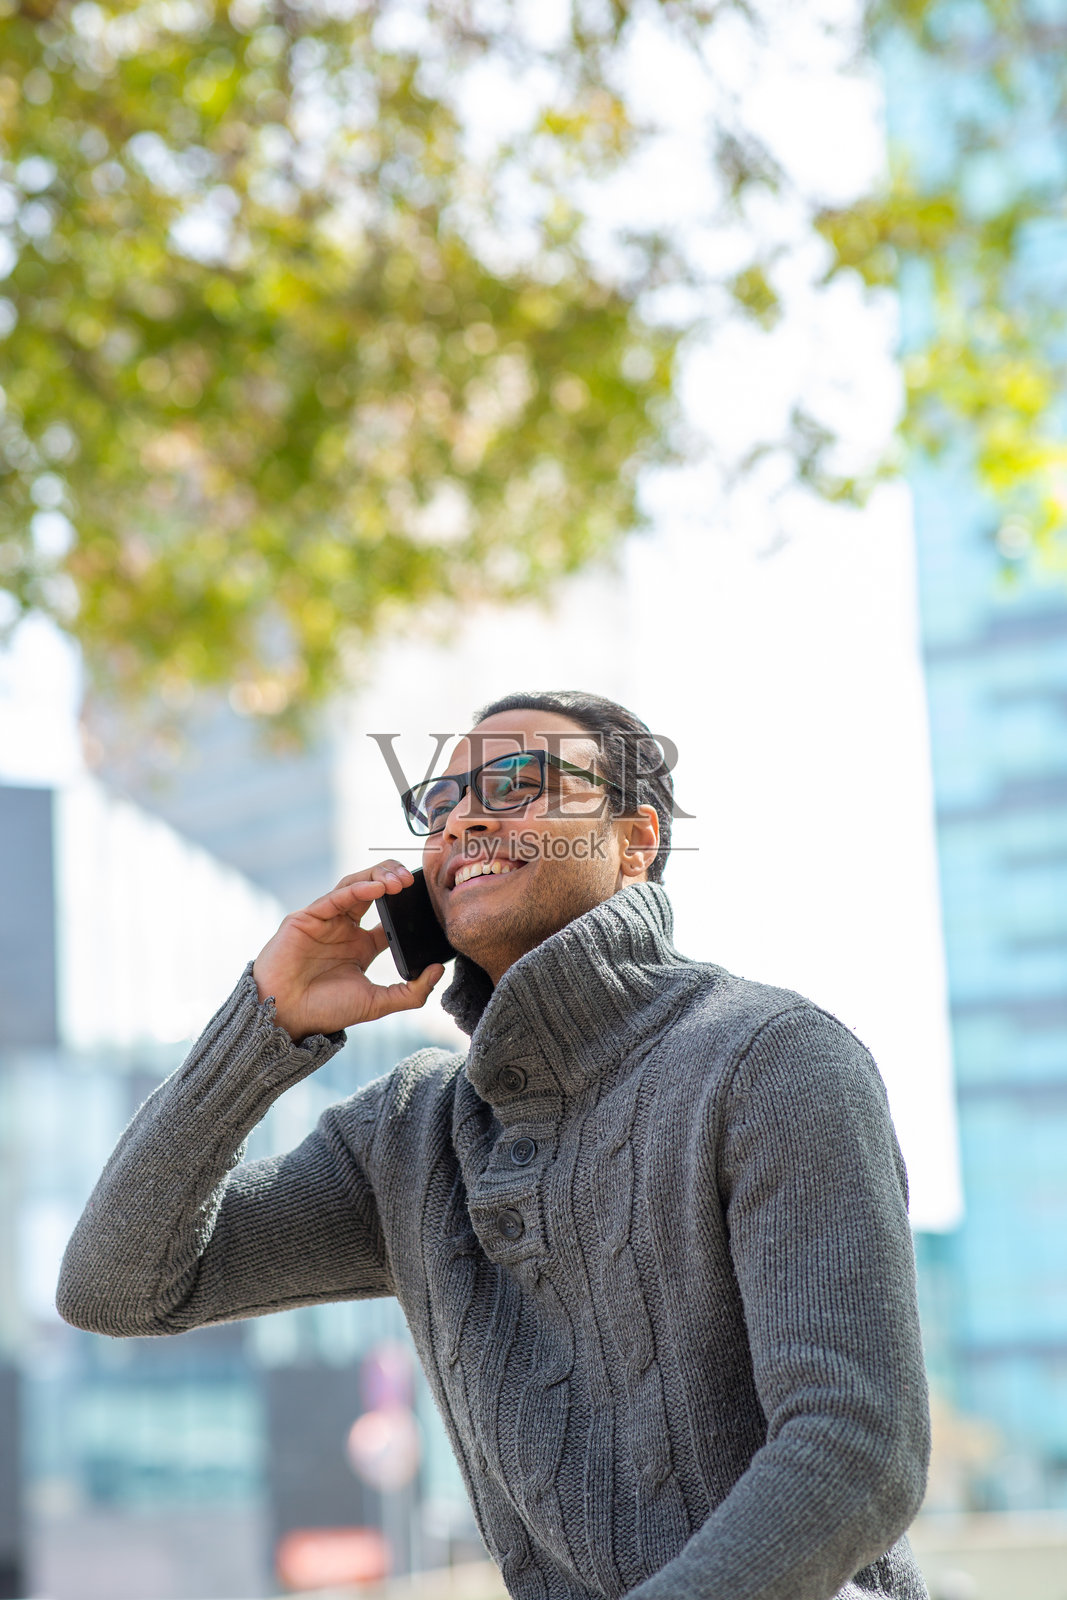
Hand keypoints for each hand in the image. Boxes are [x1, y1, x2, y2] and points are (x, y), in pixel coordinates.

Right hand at [251, 861, 444, 1041]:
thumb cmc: (326, 1010)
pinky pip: (335, 897)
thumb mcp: (377, 1002)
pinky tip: (377, 888)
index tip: (427, 899)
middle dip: (392, 879)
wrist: (286, 1017)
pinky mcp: (306, 918)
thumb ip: (411, 991)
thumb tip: (439, 970)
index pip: (388, 915)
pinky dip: (357, 889)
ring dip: (378, 878)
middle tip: (412, 880)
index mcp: (361, 946)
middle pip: (372, 890)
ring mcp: (325, 921)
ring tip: (399, 880)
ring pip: (354, 885)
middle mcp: (344, 928)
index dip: (407, 904)